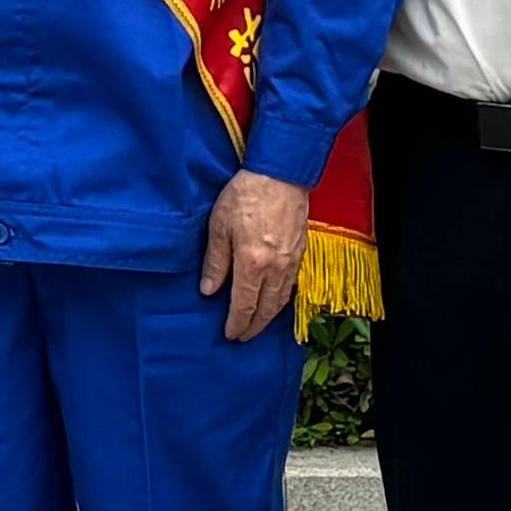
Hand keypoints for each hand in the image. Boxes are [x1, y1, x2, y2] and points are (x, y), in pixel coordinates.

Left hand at [202, 169, 310, 341]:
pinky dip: (282, 300)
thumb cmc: (245, 195)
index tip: (229, 334)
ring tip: (257, 325)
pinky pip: (291, 286)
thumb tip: (209, 290)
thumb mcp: (219, 226)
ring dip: (269, 317)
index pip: (244, 305)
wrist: (280, 173)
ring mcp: (291, 262)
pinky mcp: (301, 252)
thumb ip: (215, 262)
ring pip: (281, 300)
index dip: (236, 323)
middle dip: (253, 326)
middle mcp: (275, 269)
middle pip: (265, 309)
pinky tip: (275, 301)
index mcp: (252, 264)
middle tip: (243, 337)